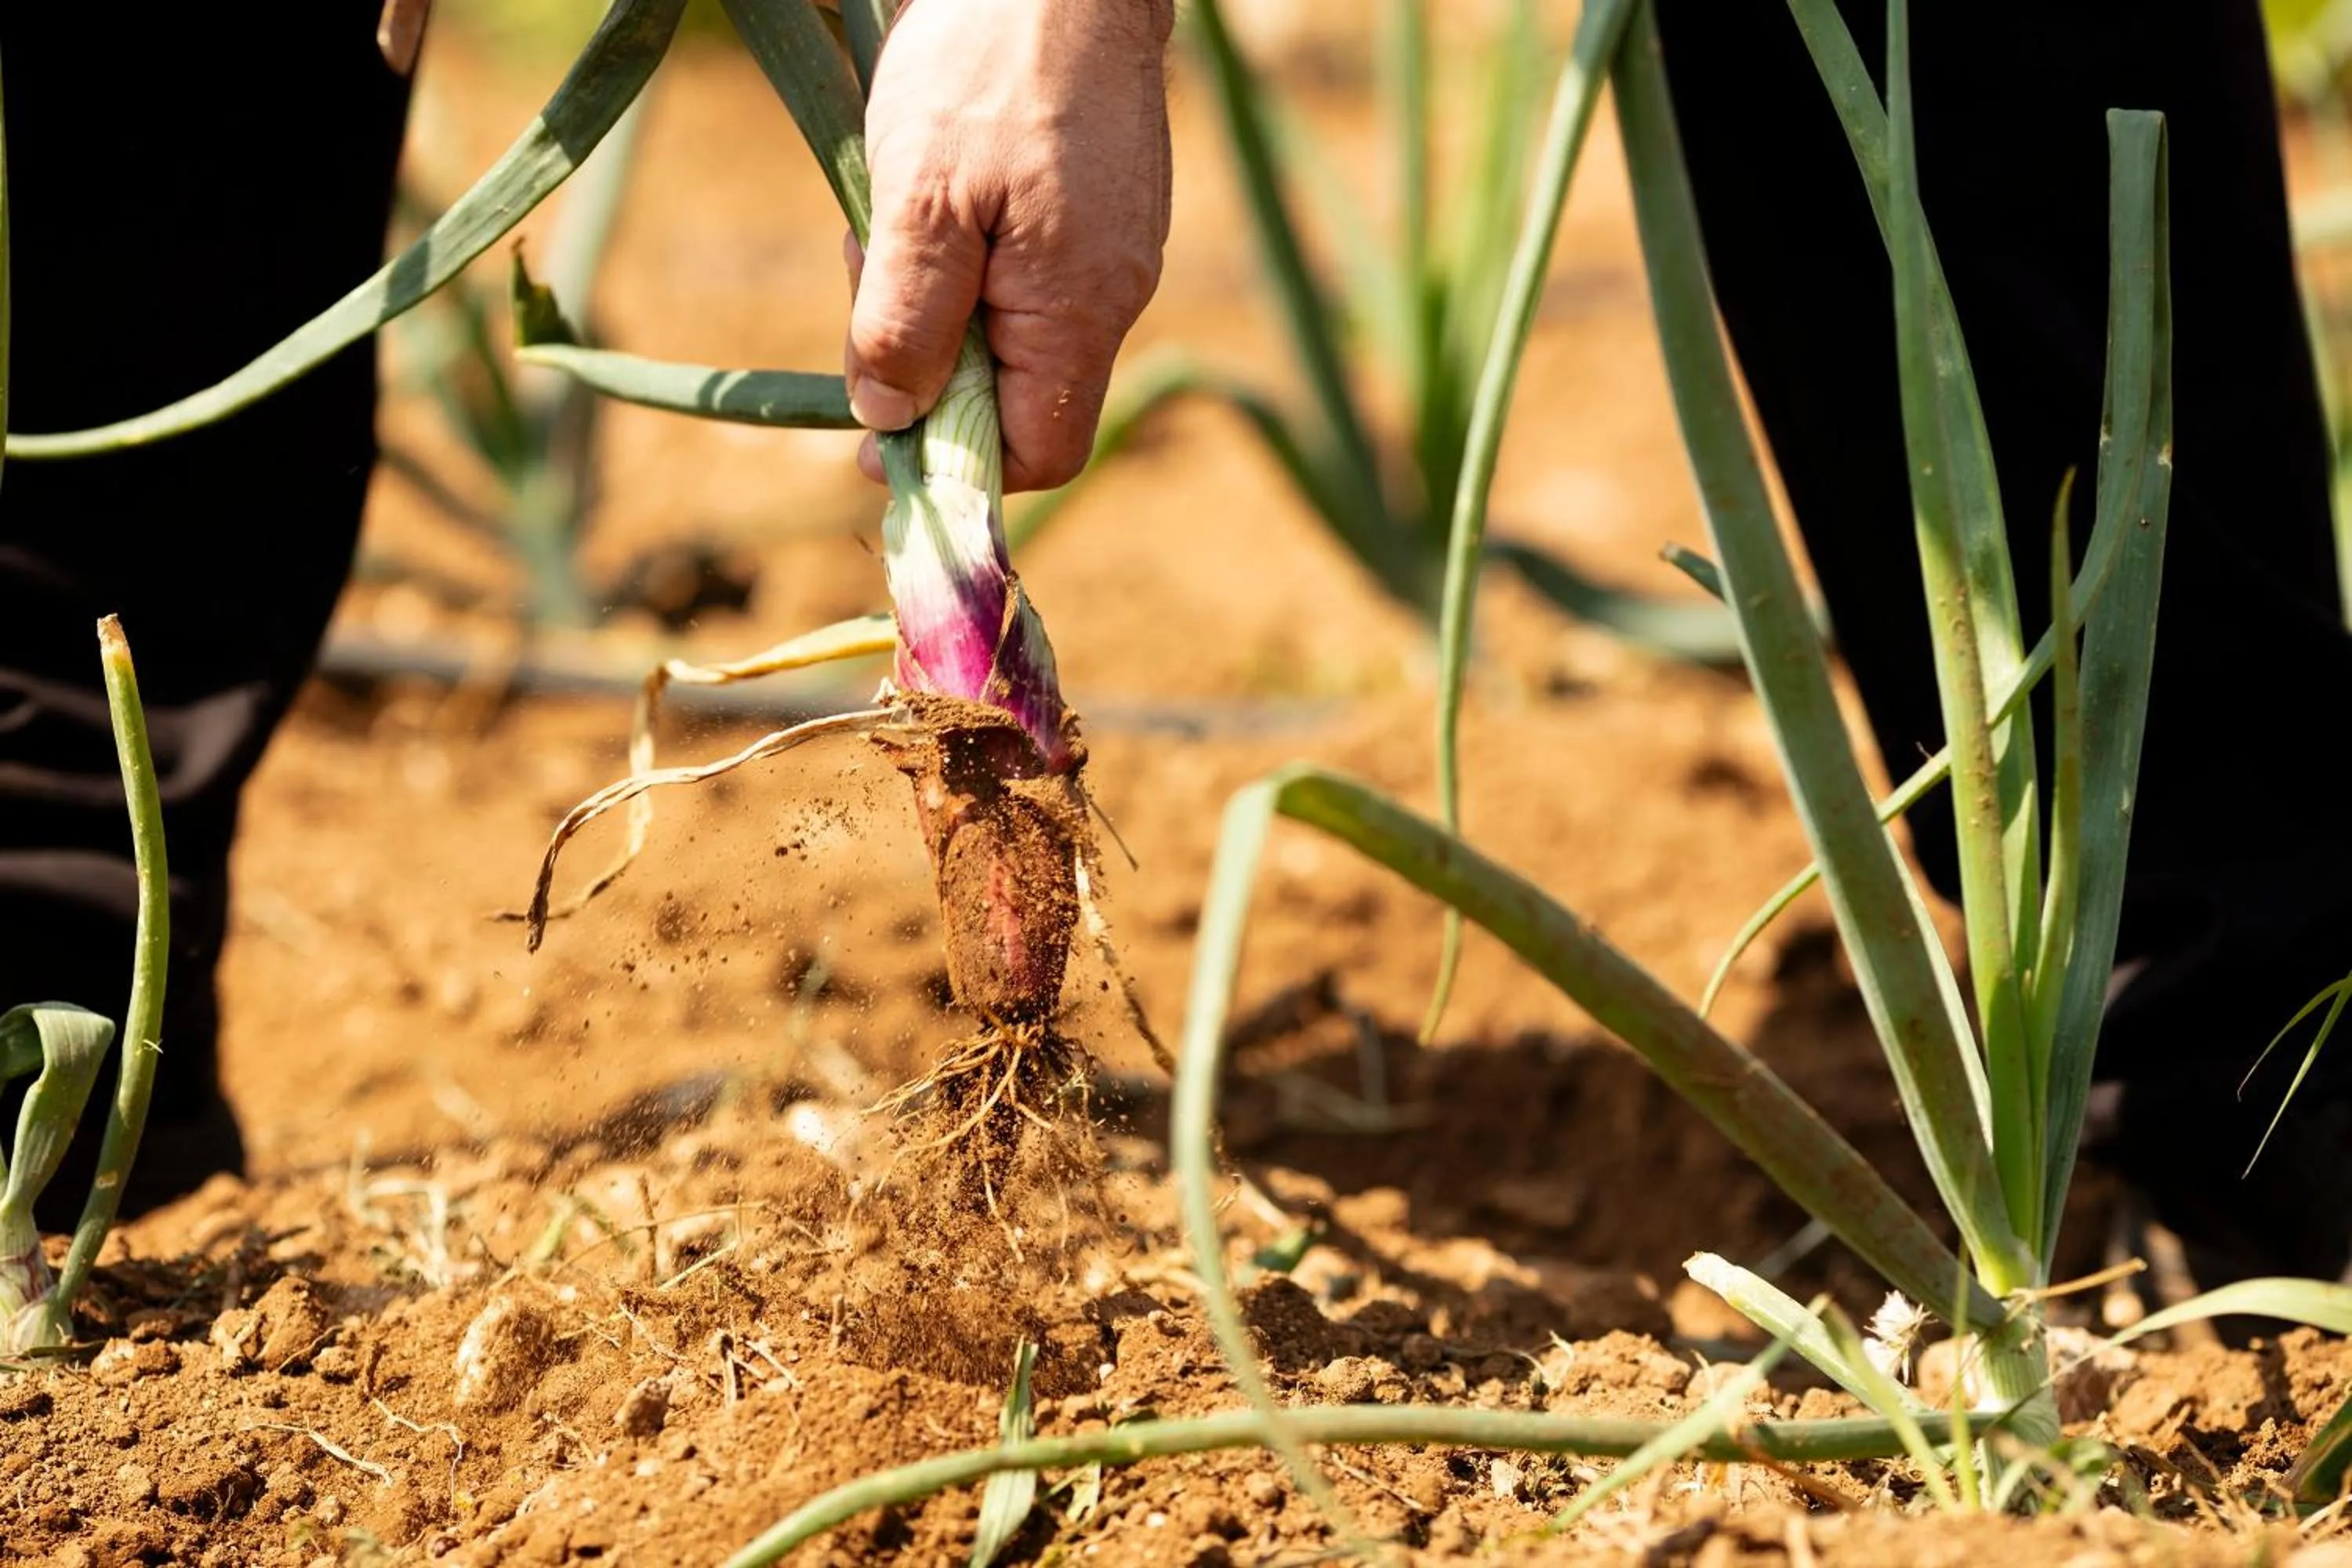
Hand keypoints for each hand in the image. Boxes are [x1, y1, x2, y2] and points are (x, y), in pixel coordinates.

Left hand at [846, 0, 1173, 492]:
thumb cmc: (990, 65)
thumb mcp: (919, 198)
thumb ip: (904, 321)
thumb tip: (888, 420)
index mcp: (1078, 310)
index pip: (1038, 453)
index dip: (957, 464)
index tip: (877, 434)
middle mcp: (1112, 295)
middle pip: (1018, 398)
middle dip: (928, 366)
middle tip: (865, 277)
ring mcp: (1111, 252)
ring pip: (1014, 334)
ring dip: (935, 303)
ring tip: (893, 219)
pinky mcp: (1099, 212)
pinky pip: (1026, 277)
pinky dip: (964, 259)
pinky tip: (932, 194)